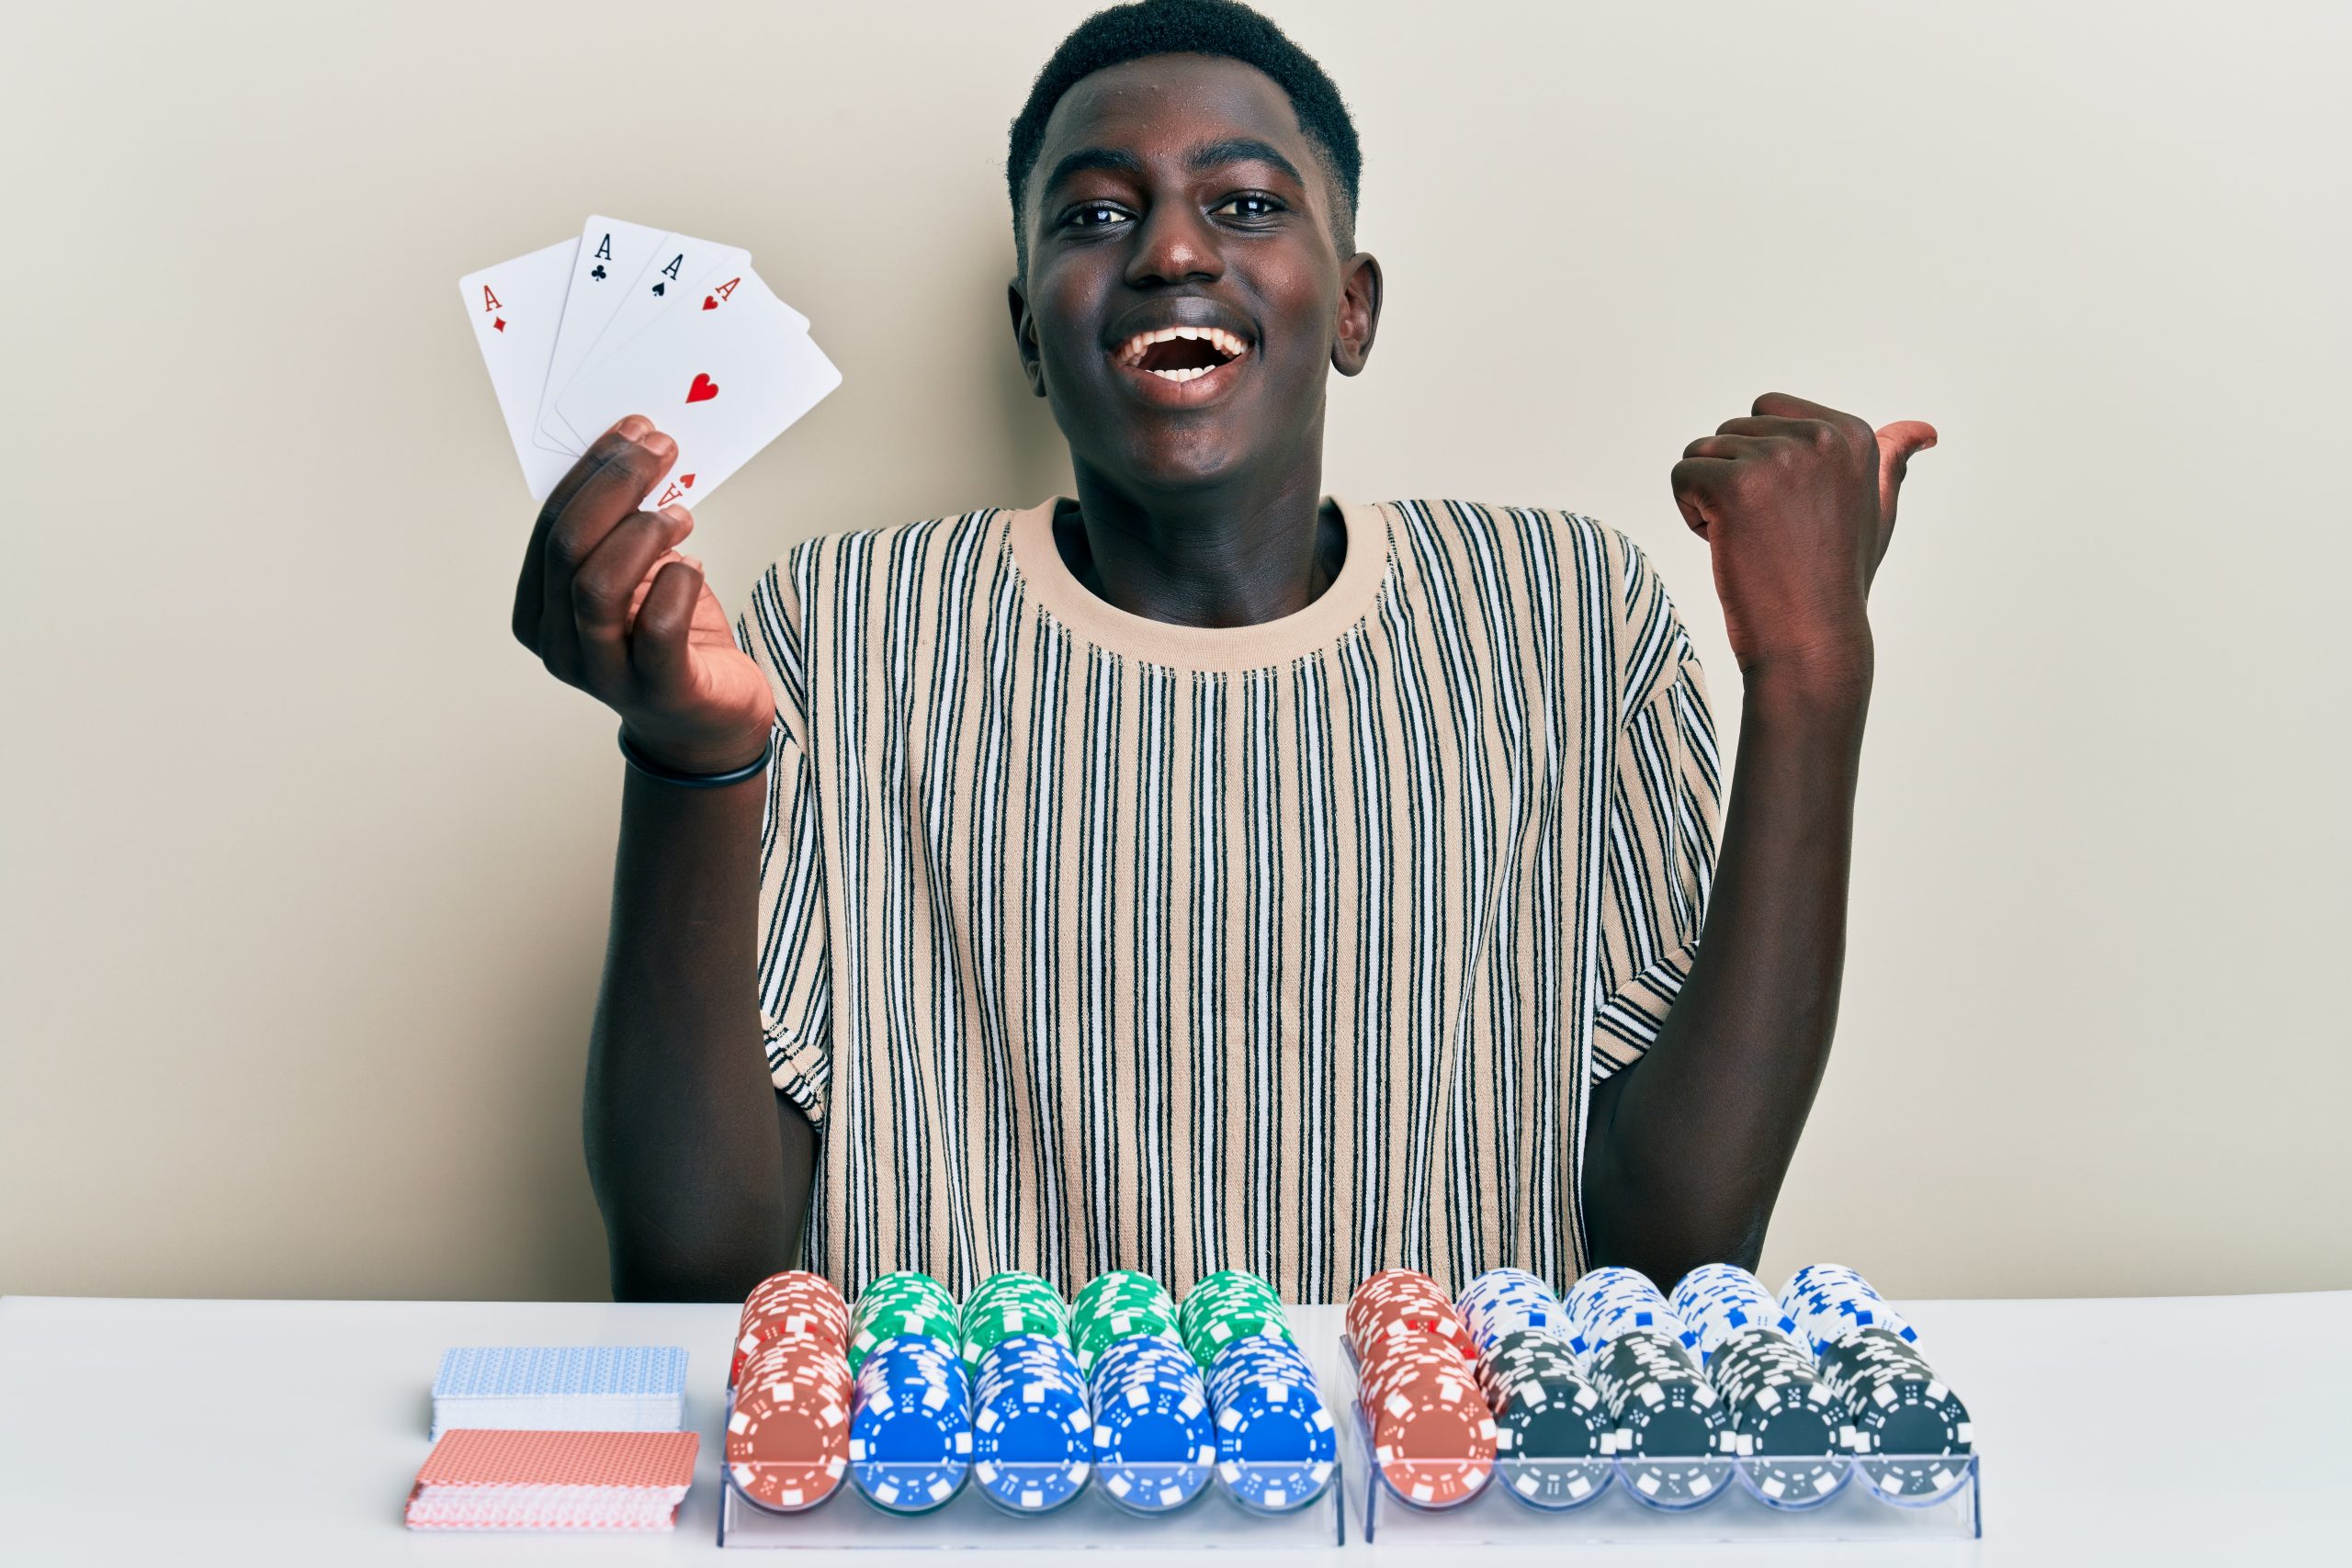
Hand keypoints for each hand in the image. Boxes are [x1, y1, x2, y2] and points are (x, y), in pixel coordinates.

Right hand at [511, 416, 775, 773]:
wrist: (710, 721)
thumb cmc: (672, 638)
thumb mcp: (639, 576)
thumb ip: (624, 530)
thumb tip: (639, 451)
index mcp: (539, 611)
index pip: (551, 526)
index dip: (590, 471)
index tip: (633, 429)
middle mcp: (559, 646)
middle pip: (569, 547)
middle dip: (617, 485)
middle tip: (662, 447)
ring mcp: (603, 675)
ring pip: (598, 586)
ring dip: (643, 531)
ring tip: (681, 514)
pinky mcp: (658, 690)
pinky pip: (658, 626)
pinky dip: (678, 584)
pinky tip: (693, 566)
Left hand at [1669, 392, 1936, 694]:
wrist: (1812, 640)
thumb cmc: (1839, 581)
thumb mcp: (1877, 513)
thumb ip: (1888, 463)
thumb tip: (1921, 431)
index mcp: (1852, 434)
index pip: (1766, 410)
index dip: (1764, 462)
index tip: (1794, 508)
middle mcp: (1819, 436)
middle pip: (1731, 430)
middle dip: (1737, 480)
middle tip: (1774, 532)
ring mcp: (1777, 459)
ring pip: (1703, 452)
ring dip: (1714, 498)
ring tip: (1755, 540)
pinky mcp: (1735, 486)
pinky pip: (1682, 476)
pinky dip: (1692, 514)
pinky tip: (1730, 546)